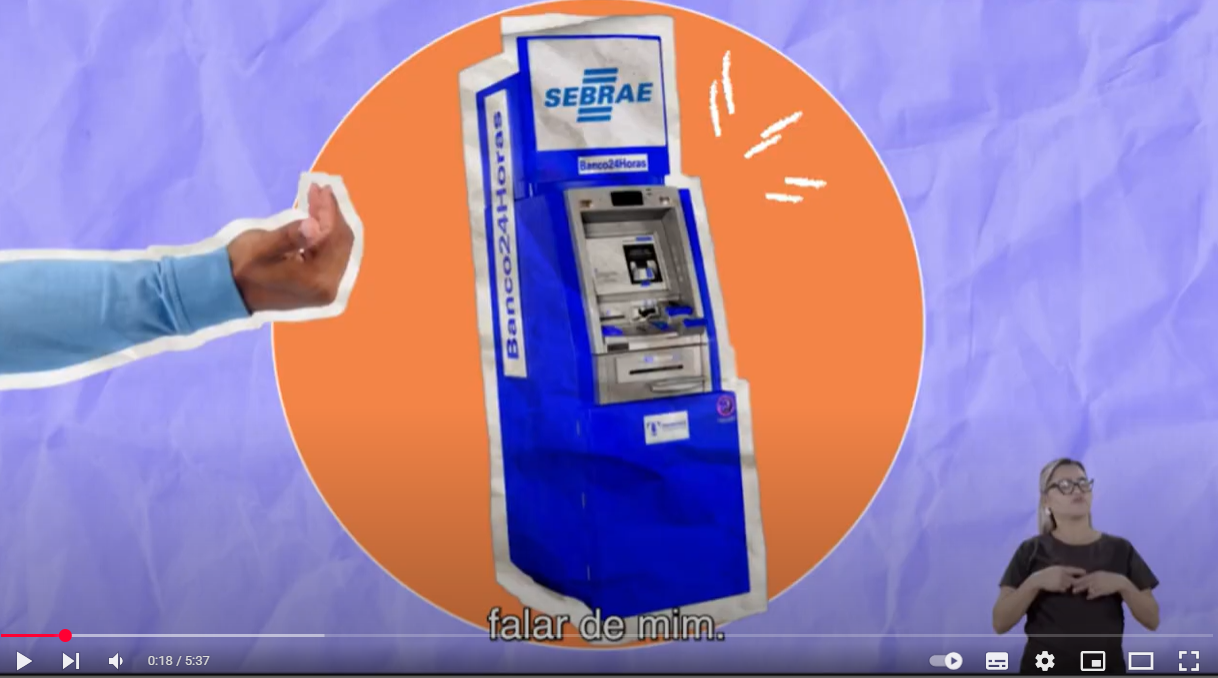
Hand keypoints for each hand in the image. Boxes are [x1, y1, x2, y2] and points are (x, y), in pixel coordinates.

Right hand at [227, 184, 354, 312]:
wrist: (230, 292)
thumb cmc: (242, 268)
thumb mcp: (262, 248)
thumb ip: (290, 237)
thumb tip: (315, 225)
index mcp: (317, 279)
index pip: (334, 238)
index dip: (330, 211)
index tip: (321, 187)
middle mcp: (329, 287)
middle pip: (341, 242)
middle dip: (331, 214)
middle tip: (319, 189)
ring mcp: (326, 289)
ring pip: (337, 247)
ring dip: (329, 222)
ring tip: (316, 199)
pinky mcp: (320, 286)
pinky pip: (330, 254)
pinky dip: (325, 234)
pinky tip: (316, 218)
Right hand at [1029, 565, 1086, 592]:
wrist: (1038, 580)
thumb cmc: (1046, 574)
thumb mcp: (1054, 569)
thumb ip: (1063, 571)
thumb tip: (1071, 573)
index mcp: (1061, 568)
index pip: (1073, 570)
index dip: (1080, 571)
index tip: (1085, 573)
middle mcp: (1062, 574)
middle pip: (1073, 580)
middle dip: (1074, 581)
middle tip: (1076, 582)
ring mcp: (1061, 581)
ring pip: (1069, 585)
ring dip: (1066, 585)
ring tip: (1058, 583)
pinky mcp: (1059, 587)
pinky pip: (1064, 589)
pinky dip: (1062, 588)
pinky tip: (1056, 586)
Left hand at [1072, 571, 1131, 599]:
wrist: (1119, 582)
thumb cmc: (1109, 578)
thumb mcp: (1100, 575)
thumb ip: (1092, 577)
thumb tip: (1085, 578)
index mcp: (1096, 574)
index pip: (1084, 577)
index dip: (1077, 580)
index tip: (1071, 582)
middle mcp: (1097, 579)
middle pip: (1085, 582)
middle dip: (1077, 585)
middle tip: (1071, 588)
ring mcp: (1100, 584)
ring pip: (1089, 587)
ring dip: (1082, 590)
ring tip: (1075, 592)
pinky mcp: (1104, 590)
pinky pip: (1096, 593)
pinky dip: (1091, 595)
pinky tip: (1087, 597)